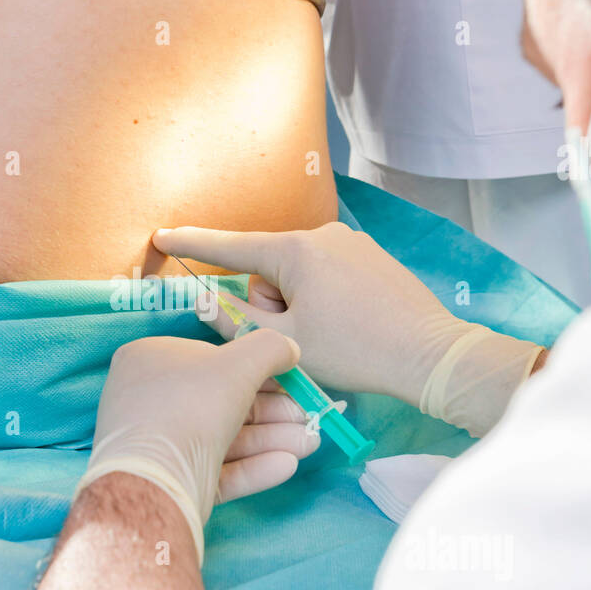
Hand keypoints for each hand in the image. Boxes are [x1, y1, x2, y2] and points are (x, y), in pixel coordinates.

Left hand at [75, 330, 317, 562]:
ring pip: (224, 437)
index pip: (213, 360)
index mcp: (152, 359)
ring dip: (271, 439)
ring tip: (311, 444)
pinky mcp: (171, 480)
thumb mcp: (240, 362)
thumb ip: (270, 349)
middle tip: (310, 419)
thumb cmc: (193, 403)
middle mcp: (151, 399)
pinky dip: (252, 466)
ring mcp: (159, 443)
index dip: (259, 371)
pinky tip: (287, 465)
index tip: (293, 382)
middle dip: (273, 413)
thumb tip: (290, 349)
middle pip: (224, 401)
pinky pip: (216, 469)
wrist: (155, 477)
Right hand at [153, 223, 543, 437]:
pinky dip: (325, 302)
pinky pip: (327, 277)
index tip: (161, 235)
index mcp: (295, 250)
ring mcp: (351, 243)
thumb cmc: (354, 350)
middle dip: (271, 306)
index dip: (192, 245)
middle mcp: (322, 235)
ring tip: (332, 337)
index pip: (230, 247)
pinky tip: (351, 327)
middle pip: (268, 272)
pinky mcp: (372, 258)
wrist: (429, 354)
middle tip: (300, 340)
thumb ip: (236, 323)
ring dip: (299, 307)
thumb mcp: (284, 343)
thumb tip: (209, 302)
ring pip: (298, 278)